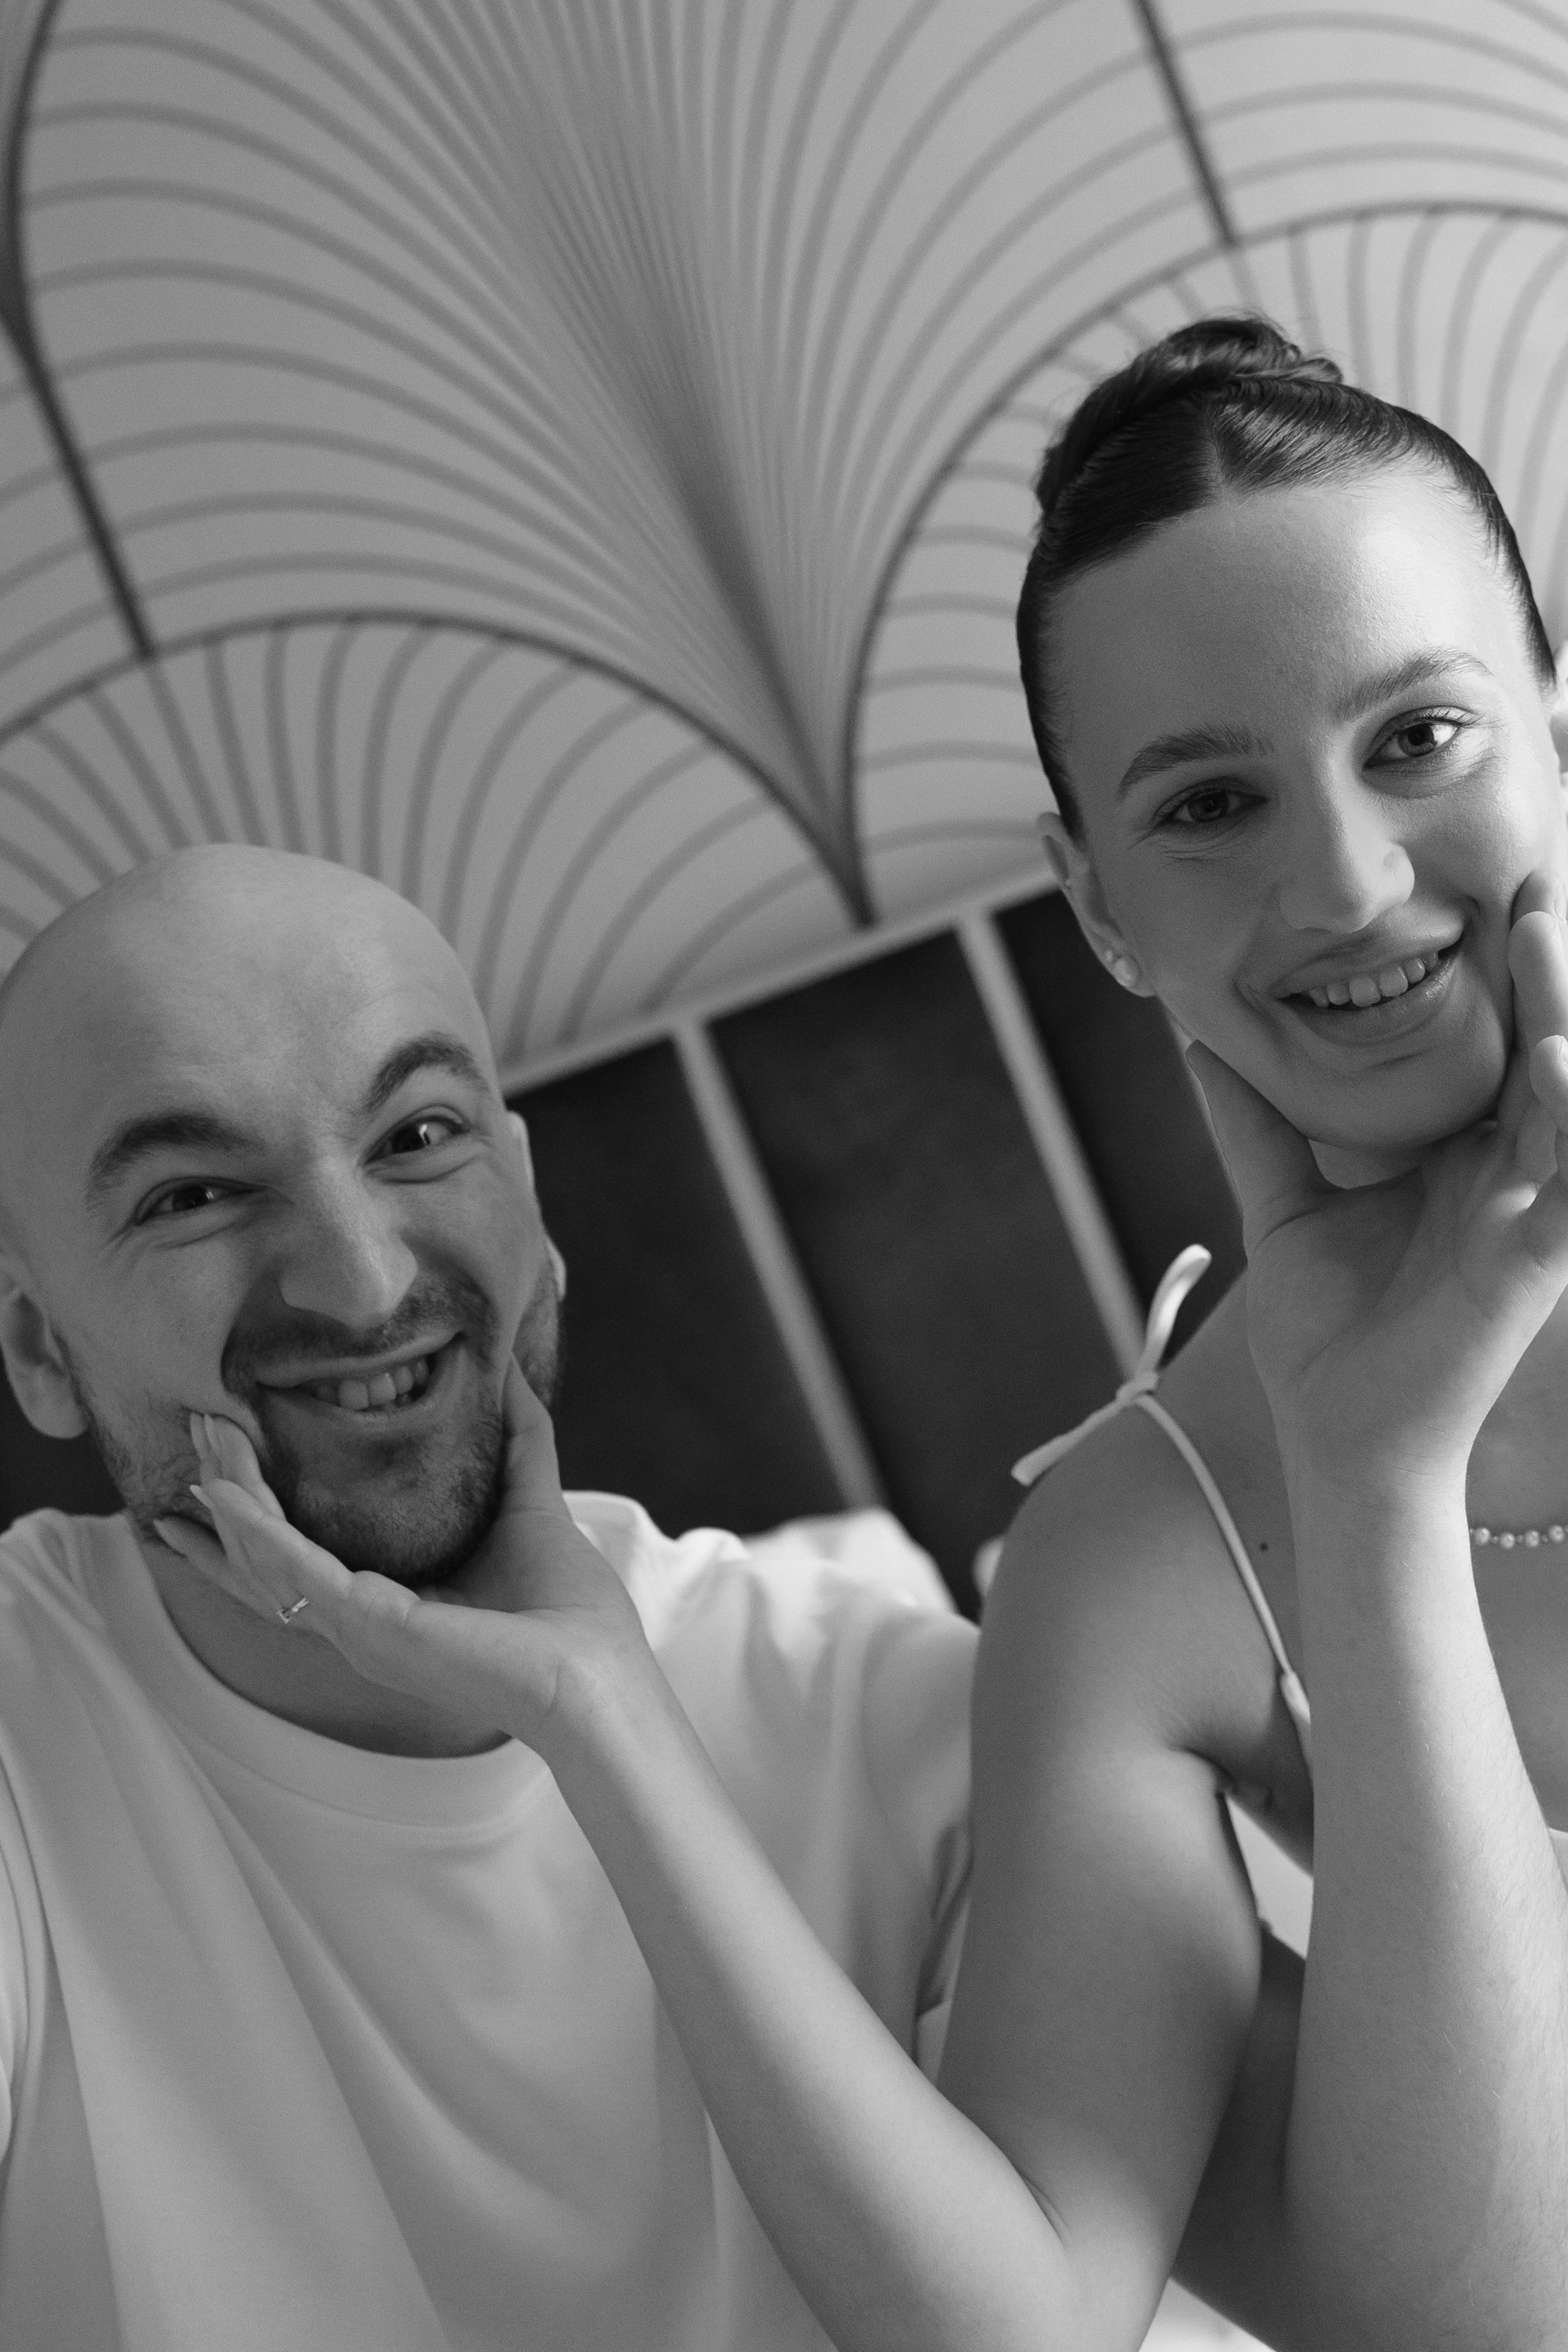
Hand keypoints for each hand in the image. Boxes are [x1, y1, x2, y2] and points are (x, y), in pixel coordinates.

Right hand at [154, 1360, 654, 1752]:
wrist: (594, 1674)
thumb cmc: (570, 1614)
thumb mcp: (530, 1504)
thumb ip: (517, 1438)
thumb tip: (509, 1364)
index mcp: (391, 1602)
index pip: (303, 1558)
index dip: (256, 1515)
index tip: (221, 1465)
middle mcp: (361, 1621)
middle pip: (266, 1560)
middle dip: (225, 1500)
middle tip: (194, 1438)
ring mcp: (357, 1628)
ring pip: (268, 1560)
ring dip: (231, 1500)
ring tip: (204, 1444)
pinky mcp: (367, 1625)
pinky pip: (294, 1572)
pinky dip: (256, 1531)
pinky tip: (225, 1494)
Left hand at [1189, 872, 1567, 1488]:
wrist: (1336, 1439)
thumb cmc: (1328, 1336)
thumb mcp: (1284, 1205)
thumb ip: (1254, 1125)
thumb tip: (1198, 1043)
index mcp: (1465, 1156)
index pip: (1498, 1040)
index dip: (1505, 968)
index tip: (1496, 882)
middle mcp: (1510, 1174)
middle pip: (1544, 1046)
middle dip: (1547, 964)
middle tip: (1535, 873)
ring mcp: (1530, 1215)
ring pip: (1567, 1096)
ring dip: (1562, 1015)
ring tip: (1545, 930)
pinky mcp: (1533, 1264)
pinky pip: (1566, 1183)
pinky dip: (1566, 1118)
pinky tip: (1554, 1063)